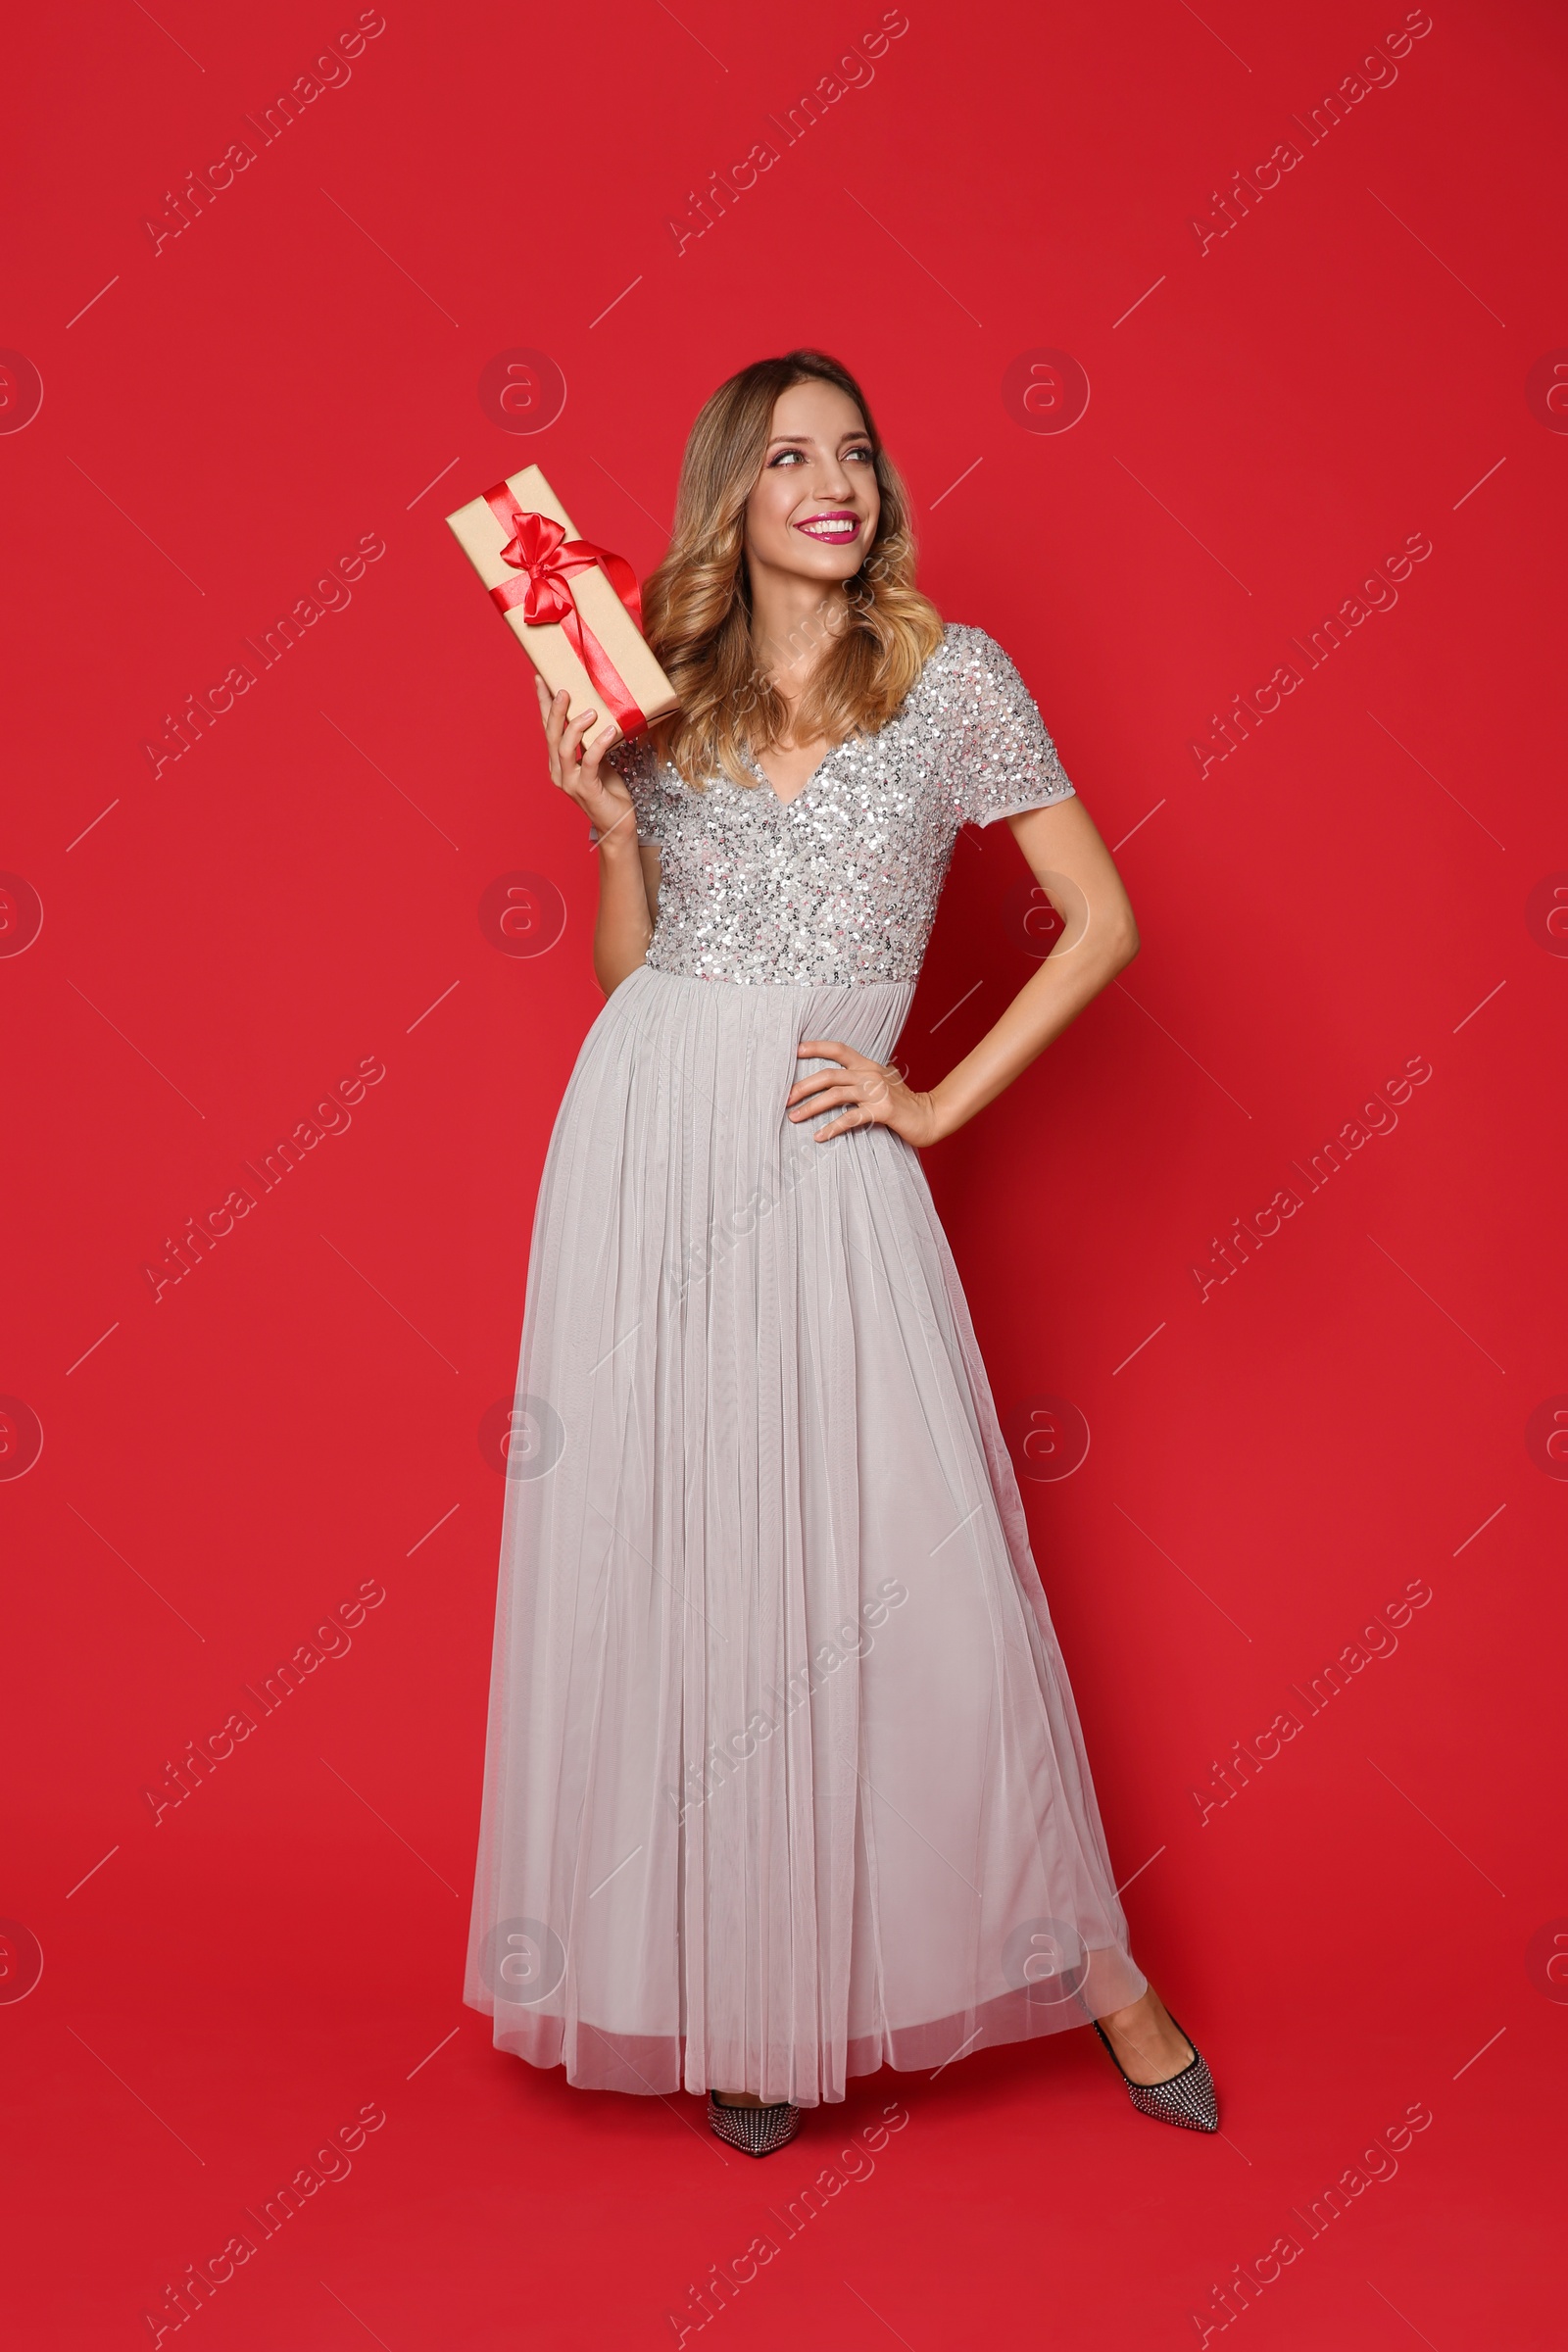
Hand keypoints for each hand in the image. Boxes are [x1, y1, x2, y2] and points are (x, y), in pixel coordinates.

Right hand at [534, 676, 633, 846]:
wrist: (617, 824)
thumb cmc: (608, 791)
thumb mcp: (598, 760)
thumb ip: (590, 741)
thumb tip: (596, 713)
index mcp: (558, 763)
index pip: (547, 729)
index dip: (544, 705)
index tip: (541, 680)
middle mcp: (558, 772)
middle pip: (551, 735)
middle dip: (555, 710)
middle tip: (563, 689)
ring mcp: (570, 782)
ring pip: (564, 747)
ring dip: (575, 726)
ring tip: (590, 711)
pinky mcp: (586, 789)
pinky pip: (589, 761)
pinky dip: (598, 743)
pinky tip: (611, 731)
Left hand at [786, 1039, 941, 1145]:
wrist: (929, 1116)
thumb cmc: (902, 1102)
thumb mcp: (881, 1082)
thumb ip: (860, 1078)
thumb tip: (833, 1082)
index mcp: (868, 1065)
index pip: (838, 1049)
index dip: (816, 1047)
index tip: (794, 1050)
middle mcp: (870, 1074)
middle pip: (829, 1075)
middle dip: (803, 1086)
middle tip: (785, 1098)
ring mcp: (876, 1091)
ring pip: (835, 1095)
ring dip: (811, 1107)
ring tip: (794, 1117)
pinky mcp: (882, 1110)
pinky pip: (851, 1118)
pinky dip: (832, 1127)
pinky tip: (819, 1136)